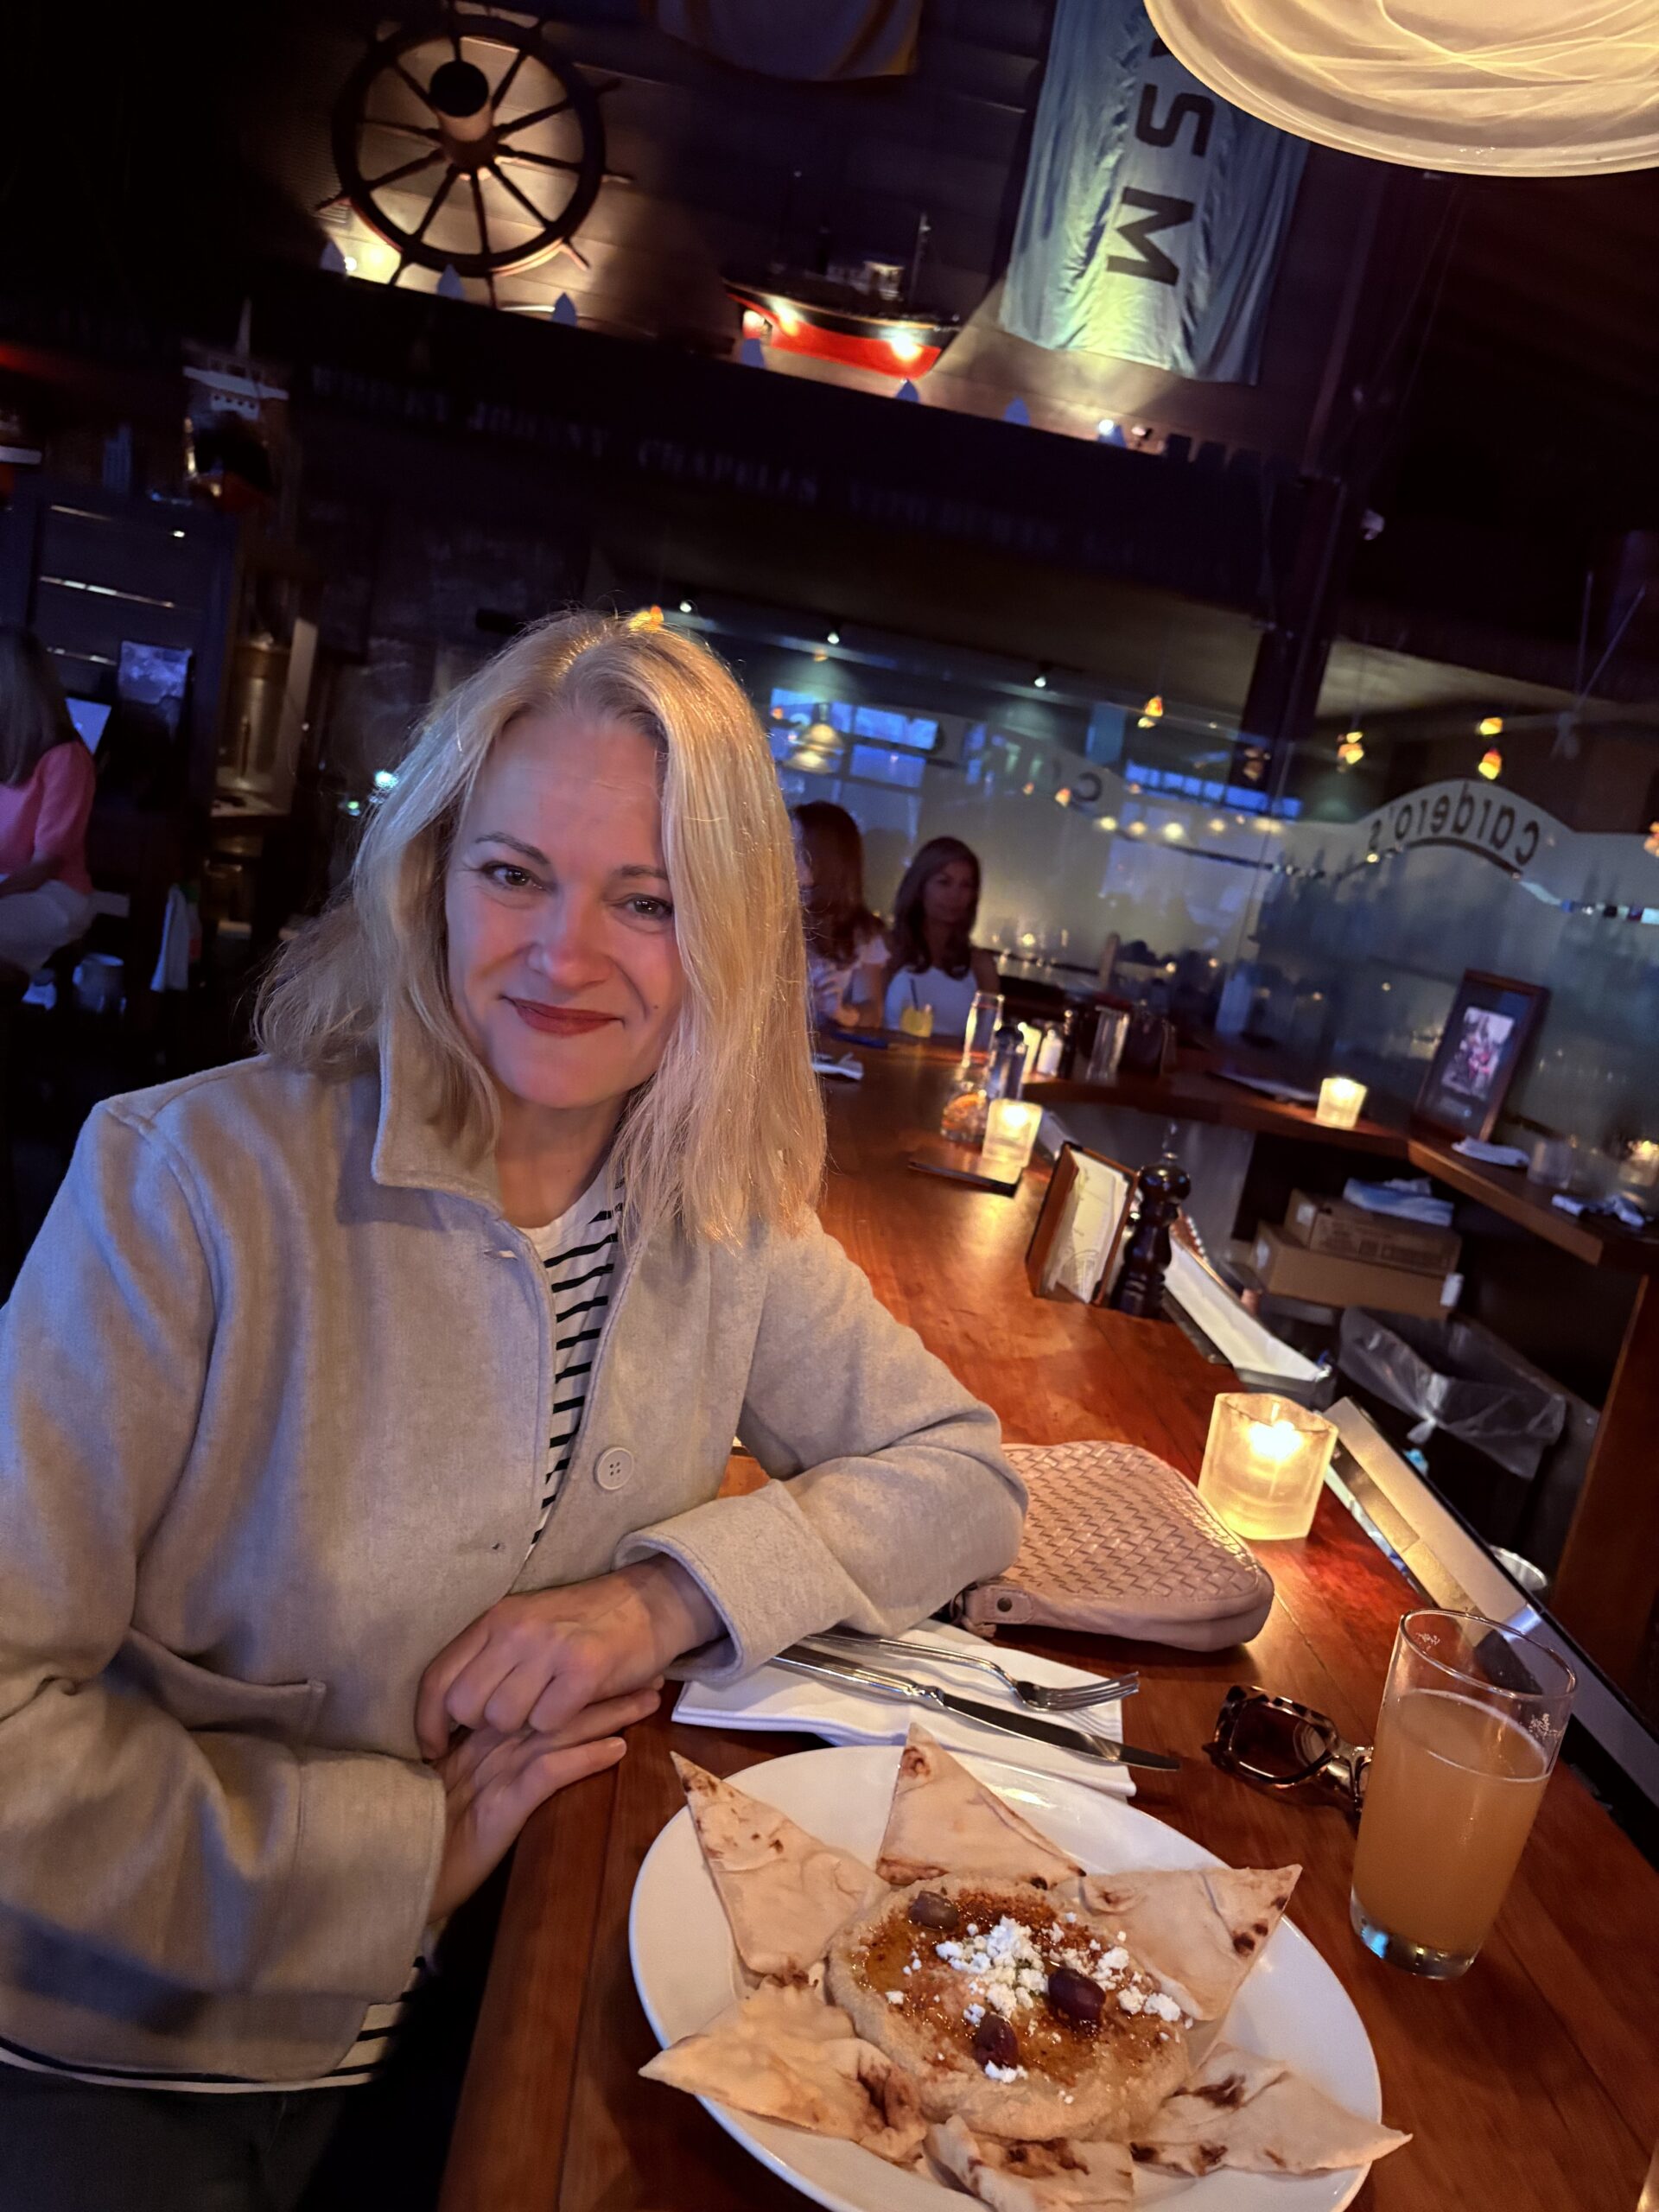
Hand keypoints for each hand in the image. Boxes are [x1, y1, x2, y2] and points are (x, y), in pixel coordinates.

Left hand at [415, 1559, 718, 1760]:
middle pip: (466, 1706)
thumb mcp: (526, 1625)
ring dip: (524, 1727)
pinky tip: (574, 1705)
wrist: (648, 1601)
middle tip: (507, 1727)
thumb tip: (446, 1709)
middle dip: (481, 1728)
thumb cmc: (582, 1622)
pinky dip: (559, 1724)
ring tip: (547, 1708)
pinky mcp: (584, 1670)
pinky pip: (548, 1722)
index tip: (434, 1748)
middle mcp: (515, 1630)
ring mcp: (550, 1648)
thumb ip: (488, 1657)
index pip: (437, 1678)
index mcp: (495, 1619)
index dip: (427, 1722)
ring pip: (504, 1719)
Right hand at [428, 1685, 660, 1921]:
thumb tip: (530, 1746)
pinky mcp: (498, 1807)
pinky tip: (617, 1750)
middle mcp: (486, 1749)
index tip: (618, 1665)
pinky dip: (582, 1759)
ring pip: (557, 1731)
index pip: (533, 1697)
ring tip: (648, 1698)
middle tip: (649, 1669)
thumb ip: (483, 1767)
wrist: (394, 1880)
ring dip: (606, 1714)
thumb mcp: (460, 1798)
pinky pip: (546, 1775)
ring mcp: (492, 1775)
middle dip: (602, 1687)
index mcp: (475, 1741)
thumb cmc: (427, 1845)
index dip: (575, 1681)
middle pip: (553, 1706)